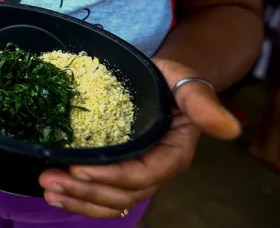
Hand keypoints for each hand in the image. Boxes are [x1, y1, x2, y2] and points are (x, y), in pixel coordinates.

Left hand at [39, 59, 240, 217]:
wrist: (163, 78)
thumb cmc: (174, 78)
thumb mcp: (188, 82)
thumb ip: (203, 104)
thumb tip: (231, 128)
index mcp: (172, 154)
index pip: (142, 174)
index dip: (112, 177)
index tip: (79, 169)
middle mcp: (154, 169)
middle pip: (122, 194)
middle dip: (85, 191)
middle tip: (50, 179)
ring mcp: (135, 172)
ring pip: (110, 200)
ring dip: (77, 199)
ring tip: (48, 189)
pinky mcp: (117, 170)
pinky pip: (101, 194)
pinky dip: (79, 197)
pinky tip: (55, 192)